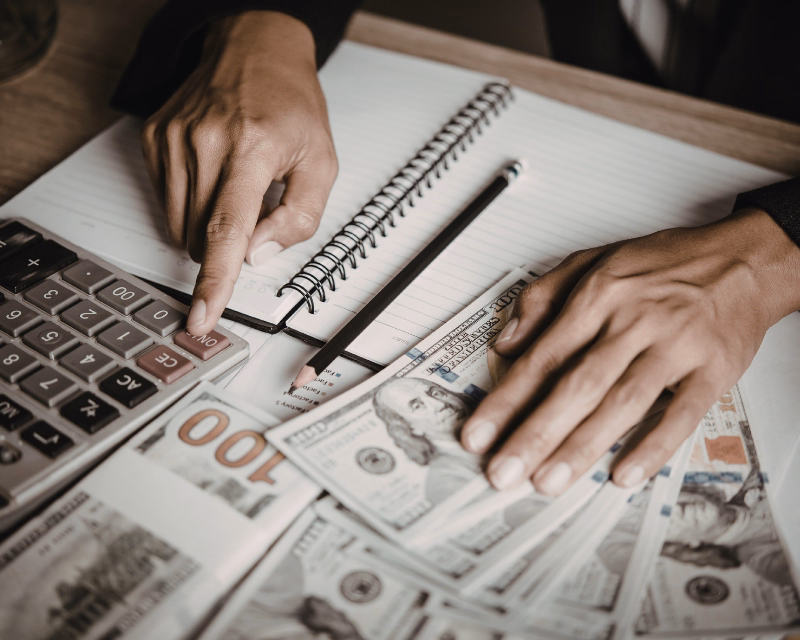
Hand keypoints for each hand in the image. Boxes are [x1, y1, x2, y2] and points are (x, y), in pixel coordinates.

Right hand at [141, 11, 337, 334]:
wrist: (254, 49)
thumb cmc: (291, 107)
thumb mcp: (321, 162)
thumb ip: (298, 218)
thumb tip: (256, 255)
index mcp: (253, 148)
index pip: (227, 230)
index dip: (215, 282)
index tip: (201, 317)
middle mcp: (206, 141)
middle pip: (202, 234)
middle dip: (228, 242)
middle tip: (253, 206)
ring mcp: (174, 137)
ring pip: (180, 224)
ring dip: (208, 225)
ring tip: (235, 183)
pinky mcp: (154, 137)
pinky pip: (167, 200)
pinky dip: (192, 203)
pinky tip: (213, 173)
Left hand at [461, 208, 799, 493]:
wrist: (741, 259)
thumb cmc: (664, 264)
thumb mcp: (592, 262)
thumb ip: (542, 298)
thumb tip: (506, 342)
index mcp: (598, 296)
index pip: (542, 356)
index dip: (507, 399)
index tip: (480, 433)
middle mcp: (633, 320)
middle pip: (576, 385)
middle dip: (535, 433)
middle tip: (504, 471)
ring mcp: (675, 346)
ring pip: (622, 402)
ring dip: (582, 446)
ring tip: (548, 480)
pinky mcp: (713, 368)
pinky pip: (682, 412)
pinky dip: (654, 445)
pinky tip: (625, 474)